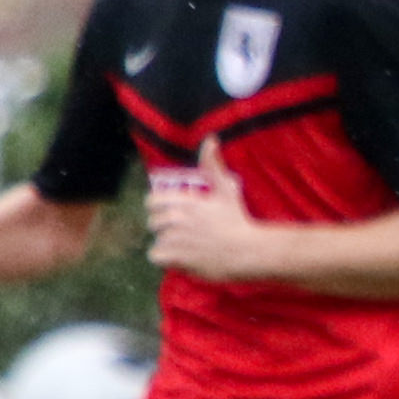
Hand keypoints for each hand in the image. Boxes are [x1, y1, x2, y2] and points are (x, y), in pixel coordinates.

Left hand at [140, 143, 268, 279]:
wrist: (247, 251)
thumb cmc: (238, 220)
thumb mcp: (227, 190)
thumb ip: (213, 165)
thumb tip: (210, 139)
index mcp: (184, 201)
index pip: (151, 201)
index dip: (158, 207)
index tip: (170, 213)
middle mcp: (176, 219)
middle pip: (153, 222)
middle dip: (165, 227)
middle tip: (185, 232)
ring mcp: (174, 238)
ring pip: (157, 239)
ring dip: (168, 243)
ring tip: (188, 245)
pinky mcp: (175, 257)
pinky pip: (155, 255)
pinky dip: (165, 258)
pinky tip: (180, 256)